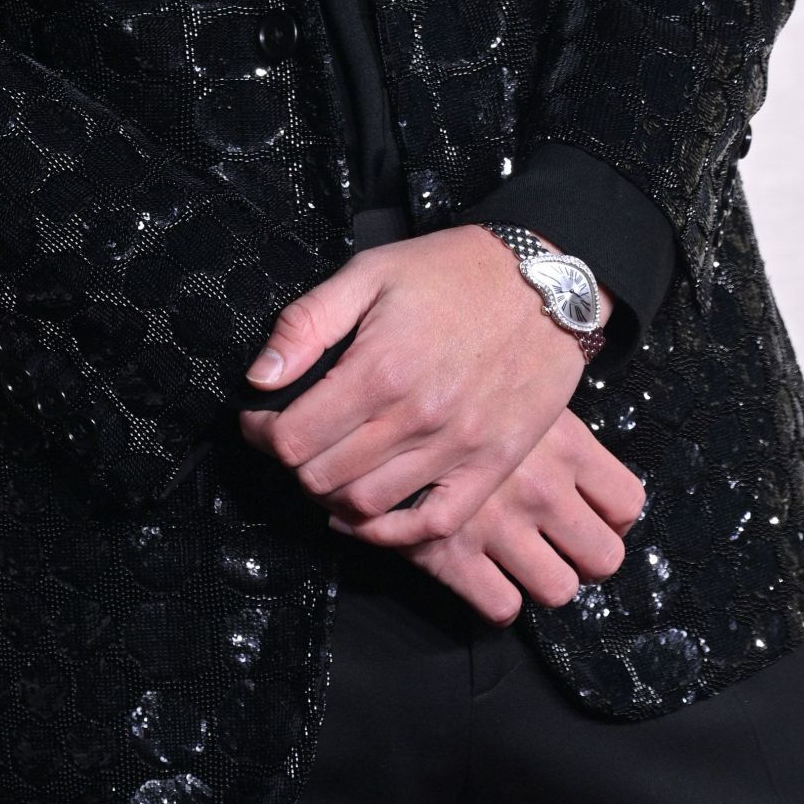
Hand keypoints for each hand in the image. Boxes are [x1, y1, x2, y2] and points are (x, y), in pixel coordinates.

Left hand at [237, 225, 594, 538]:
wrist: (544, 281)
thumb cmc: (453, 271)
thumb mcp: (370, 272)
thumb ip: (307, 324)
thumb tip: (260, 377)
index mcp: (378, 369)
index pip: (293, 438)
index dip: (262, 433)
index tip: (259, 419)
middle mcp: (415, 417)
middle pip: (323, 476)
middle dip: (293, 462)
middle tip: (292, 440)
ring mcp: (457, 448)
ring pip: (368, 505)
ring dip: (332, 495)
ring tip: (328, 467)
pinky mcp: (491, 465)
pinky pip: (433, 525)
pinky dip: (392, 532)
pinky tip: (369, 513)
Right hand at [330, 403, 646, 623]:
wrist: (377, 381)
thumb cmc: (450, 359)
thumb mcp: (511, 375)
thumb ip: (544, 413)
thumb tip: (563, 433)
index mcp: (565, 443)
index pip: (626, 503)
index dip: (613, 516)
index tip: (592, 511)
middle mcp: (542, 488)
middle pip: (603, 558)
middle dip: (584, 557)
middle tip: (560, 543)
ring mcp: (501, 525)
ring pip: (557, 589)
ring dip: (543, 579)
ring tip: (522, 560)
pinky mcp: (454, 554)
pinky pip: (500, 606)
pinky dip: (495, 599)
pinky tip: (483, 575)